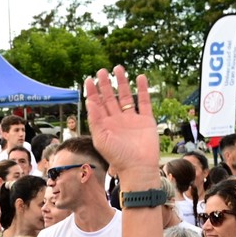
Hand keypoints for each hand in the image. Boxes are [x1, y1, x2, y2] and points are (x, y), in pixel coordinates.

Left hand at [83, 67, 158, 182]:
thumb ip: (95, 119)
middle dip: (105, 84)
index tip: (89, 79)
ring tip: (118, 68)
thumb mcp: (101, 139)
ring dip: (122, 83)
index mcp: (105, 125)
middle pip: (110, 98)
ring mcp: (132, 120)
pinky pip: (144, 102)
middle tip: (102, 71)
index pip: (97, 105)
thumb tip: (89, 100)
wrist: (139, 168)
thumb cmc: (117, 157)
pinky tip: (139, 77)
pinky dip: (142, 89)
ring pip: (125, 97)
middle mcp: (117, 120)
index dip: (93, 92)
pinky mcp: (146, 120)